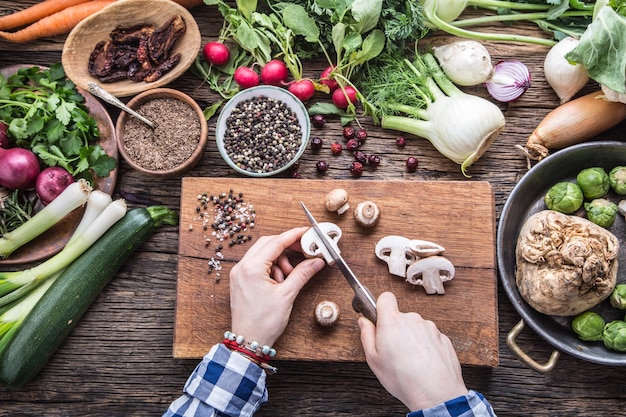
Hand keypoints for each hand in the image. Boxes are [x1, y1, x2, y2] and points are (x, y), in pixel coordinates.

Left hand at [229, 227, 324, 347]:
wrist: (248, 341)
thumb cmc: (263, 323)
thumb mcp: (287, 295)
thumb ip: (302, 274)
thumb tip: (316, 261)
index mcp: (251, 268)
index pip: (276, 242)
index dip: (294, 235)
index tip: (307, 232)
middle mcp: (241, 267)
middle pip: (267, 244)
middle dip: (287, 247)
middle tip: (303, 252)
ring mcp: (239, 273)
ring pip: (262, 254)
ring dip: (279, 260)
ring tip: (288, 277)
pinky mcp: (240, 280)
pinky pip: (257, 264)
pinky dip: (271, 267)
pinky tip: (279, 281)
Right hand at [358, 292, 467, 410]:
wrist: (436, 395)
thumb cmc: (404, 379)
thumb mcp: (374, 360)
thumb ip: (367, 335)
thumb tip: (364, 322)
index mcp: (392, 322)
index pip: (385, 297)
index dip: (380, 306)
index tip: (379, 317)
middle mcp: (413, 320)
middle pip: (401, 316)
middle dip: (396, 329)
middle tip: (393, 350)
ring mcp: (430, 328)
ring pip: (416, 327)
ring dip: (412, 338)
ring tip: (410, 361)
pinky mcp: (443, 338)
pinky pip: (429, 337)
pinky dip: (425, 347)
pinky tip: (423, 363)